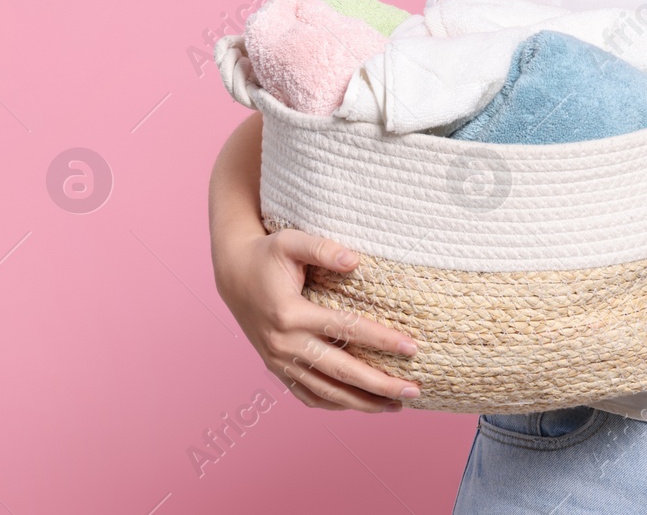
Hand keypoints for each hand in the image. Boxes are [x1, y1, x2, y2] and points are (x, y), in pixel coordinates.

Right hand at [213, 226, 420, 411]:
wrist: (233, 274)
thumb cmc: (266, 254)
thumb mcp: (291, 241)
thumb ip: (323, 248)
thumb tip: (355, 260)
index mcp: (290, 314)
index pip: (346, 330)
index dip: (381, 340)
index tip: (412, 348)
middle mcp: (284, 344)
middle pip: (340, 371)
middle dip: (379, 384)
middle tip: (413, 391)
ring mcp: (278, 361)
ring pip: (325, 391)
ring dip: (362, 402)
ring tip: (396, 406)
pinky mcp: (276, 368)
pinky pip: (307, 394)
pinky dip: (335, 404)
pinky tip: (360, 405)